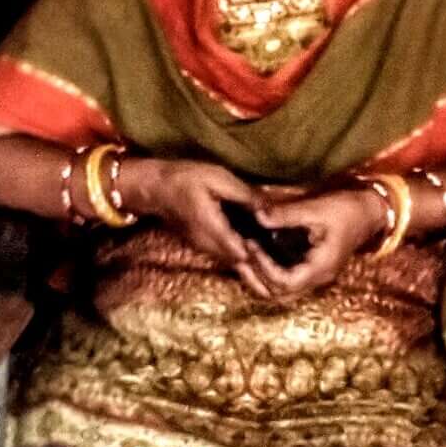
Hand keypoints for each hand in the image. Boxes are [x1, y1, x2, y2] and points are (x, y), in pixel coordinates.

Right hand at [123, 155, 276, 276]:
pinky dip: (246, 259)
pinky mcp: (205, 246)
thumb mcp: (218, 178)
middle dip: (264, 268)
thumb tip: (270, 207)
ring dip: (256, 267)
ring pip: (235, 265)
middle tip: (289, 268)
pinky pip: (229, 258)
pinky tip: (263, 255)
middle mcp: (209, 245)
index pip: (243, 253)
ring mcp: (206, 248)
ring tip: (282, 266)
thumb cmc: (185, 178)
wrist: (155, 189)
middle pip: (242, 266)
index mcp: (212, 228)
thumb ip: (245, 195)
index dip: (263, 256)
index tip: (284, 253)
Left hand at [240, 182, 387, 303]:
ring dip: (261, 280)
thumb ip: (287, 214)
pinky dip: (270, 275)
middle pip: (280, 295)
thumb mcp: (317, 208)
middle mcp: (318, 278)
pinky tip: (259, 256)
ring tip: (245, 258)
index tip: (250, 245)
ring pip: (282, 292)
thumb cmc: (347, 209)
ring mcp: (316, 276)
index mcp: (320, 267)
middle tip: (240, 255)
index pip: (285, 282)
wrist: (370, 211)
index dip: (263, 267)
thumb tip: (258, 215)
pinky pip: (287, 282)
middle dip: (256, 278)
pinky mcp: (313, 270)